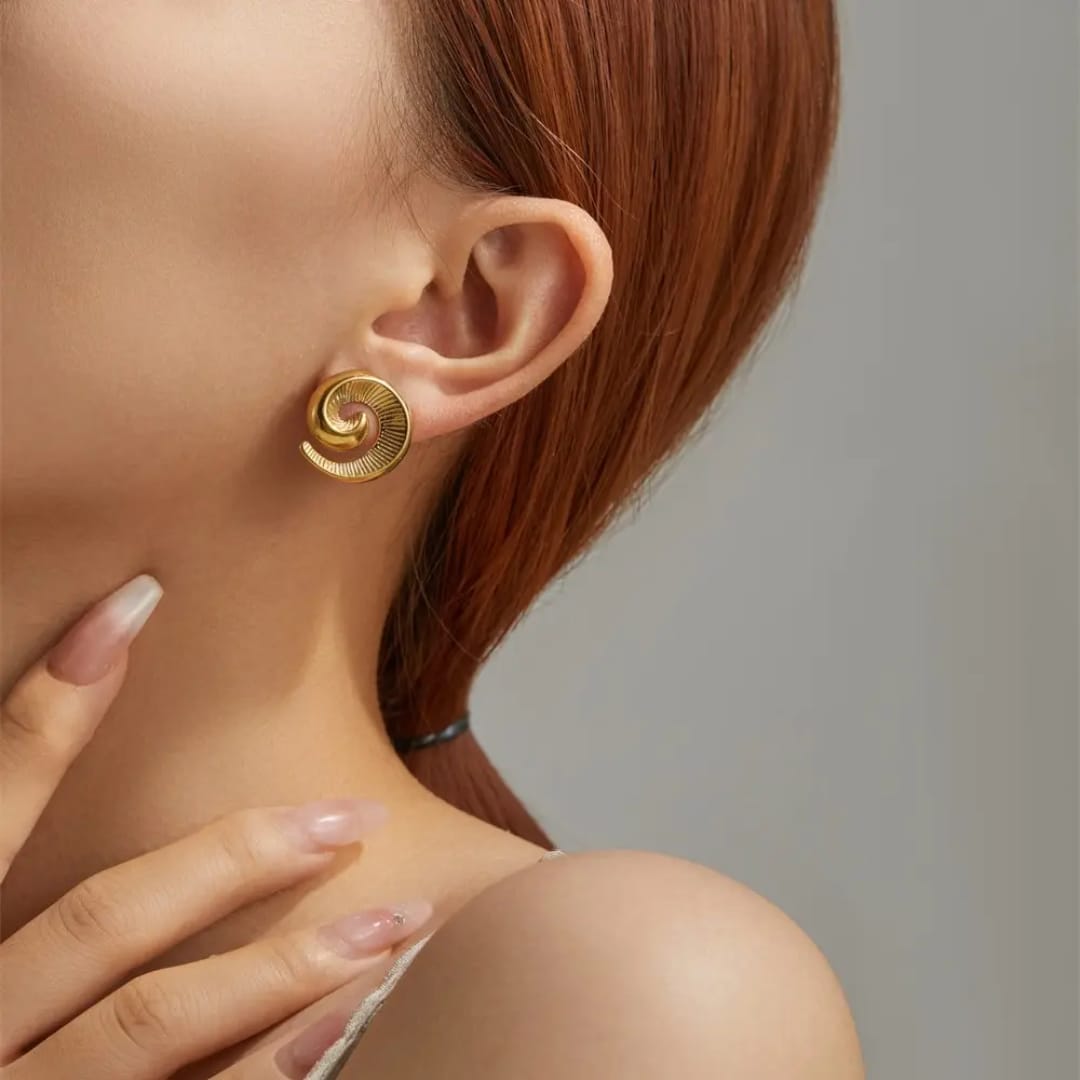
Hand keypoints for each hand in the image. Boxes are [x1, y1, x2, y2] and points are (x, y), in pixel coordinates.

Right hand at [0, 574, 432, 1078]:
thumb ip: (28, 921)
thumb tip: (90, 821)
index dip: (46, 709)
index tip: (134, 604)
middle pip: (100, 926)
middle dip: (233, 860)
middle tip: (349, 813)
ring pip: (149, 1029)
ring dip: (284, 971)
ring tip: (394, 918)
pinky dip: (268, 1075)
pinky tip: (343, 1030)